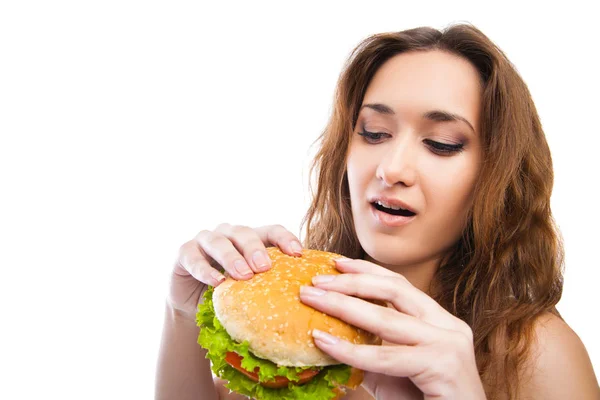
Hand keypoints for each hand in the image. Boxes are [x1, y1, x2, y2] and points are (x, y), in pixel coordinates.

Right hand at [168, 223, 303, 318]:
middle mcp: (229, 234)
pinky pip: (194, 257)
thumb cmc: (231, 295)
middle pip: (244, 233)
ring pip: (219, 241)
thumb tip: (305, 298)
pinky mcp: (184, 252)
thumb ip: (271, 286)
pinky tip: (215, 282)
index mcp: (251, 239)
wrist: (194, 307)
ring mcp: (205, 240)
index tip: (298, 253)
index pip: (271, 230)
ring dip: (232, 257)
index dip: (285, 238)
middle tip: (265, 267)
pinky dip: (204, 269)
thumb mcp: (253, 289)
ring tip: (242, 275)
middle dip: (255, 249)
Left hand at [299, 258, 486, 399]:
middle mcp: (447, 326)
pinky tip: (325, 342)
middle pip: (394, 290)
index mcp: (438, 321)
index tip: (336, 262)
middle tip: (316, 281)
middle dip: (351, 282)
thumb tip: (325, 333)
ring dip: (342, 306)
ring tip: (312, 299)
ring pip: (387, 319)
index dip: (367, 270)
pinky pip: (386, 357)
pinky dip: (351, 350)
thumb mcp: (390, 370)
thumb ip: (368, 348)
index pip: (399, 285)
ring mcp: (448, 344)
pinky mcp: (444, 366)